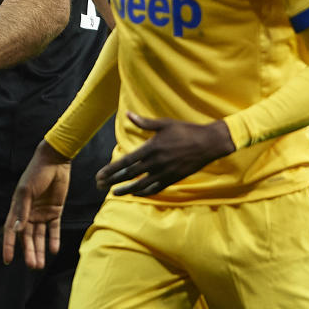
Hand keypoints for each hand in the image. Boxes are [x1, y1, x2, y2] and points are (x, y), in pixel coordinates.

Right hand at [4, 139, 71, 268]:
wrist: (55, 162)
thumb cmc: (36, 174)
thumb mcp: (27, 191)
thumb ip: (22, 211)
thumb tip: (17, 230)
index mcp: (17, 208)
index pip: (11, 231)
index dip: (8, 245)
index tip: (7, 260)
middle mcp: (28, 213)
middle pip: (27, 237)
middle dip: (29, 252)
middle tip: (33, 266)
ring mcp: (42, 213)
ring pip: (39, 236)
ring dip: (39, 250)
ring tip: (41, 264)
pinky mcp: (55, 211)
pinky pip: (54, 229)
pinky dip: (53, 240)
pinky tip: (54, 250)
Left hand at [96, 114, 233, 196]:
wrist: (209, 143)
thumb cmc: (186, 131)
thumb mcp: (164, 123)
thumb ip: (144, 122)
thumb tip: (128, 114)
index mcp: (151, 148)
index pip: (126, 162)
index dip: (111, 169)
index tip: (100, 175)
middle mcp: (156, 162)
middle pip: (130, 175)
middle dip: (113, 181)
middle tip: (100, 186)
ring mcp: (165, 172)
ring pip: (141, 185)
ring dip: (126, 190)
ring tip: (114, 193)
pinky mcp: (173, 179)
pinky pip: (155, 188)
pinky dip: (144, 192)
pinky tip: (136, 194)